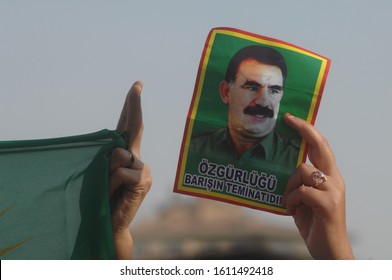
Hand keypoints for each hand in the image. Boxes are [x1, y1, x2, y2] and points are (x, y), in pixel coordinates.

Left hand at [109, 81, 151, 258]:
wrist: (110, 223)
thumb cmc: (103, 197)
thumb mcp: (103, 173)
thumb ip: (110, 157)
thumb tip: (118, 150)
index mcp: (128, 154)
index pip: (130, 125)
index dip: (133, 105)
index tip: (137, 85)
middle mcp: (139, 157)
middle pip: (135, 126)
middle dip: (134, 103)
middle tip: (137, 83)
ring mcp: (144, 168)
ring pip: (118, 154)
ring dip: (107, 171)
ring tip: (109, 188)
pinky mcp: (144, 179)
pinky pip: (120, 171)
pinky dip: (112, 182)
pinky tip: (116, 194)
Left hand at [283, 113, 353, 259]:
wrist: (329, 250)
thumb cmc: (314, 223)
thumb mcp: (304, 199)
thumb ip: (299, 184)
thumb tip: (281, 169)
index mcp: (329, 177)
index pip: (321, 147)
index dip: (308, 130)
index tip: (292, 118)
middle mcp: (335, 179)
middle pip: (321, 147)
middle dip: (305, 130)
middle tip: (289, 119)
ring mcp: (333, 191)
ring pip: (303, 171)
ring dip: (289, 186)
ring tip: (289, 202)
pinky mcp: (328, 204)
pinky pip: (301, 191)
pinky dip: (291, 200)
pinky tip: (292, 210)